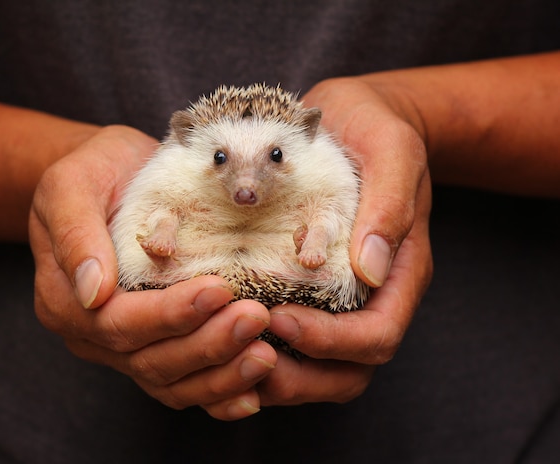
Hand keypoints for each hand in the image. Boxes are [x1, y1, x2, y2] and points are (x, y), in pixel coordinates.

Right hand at [29, 125, 277, 420]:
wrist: (113, 177)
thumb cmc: (94, 173)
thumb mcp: (72, 184)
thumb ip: (75, 233)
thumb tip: (91, 291)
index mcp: (66, 300)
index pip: (118, 322)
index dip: (169, 313)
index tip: (219, 289)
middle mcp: (93, 335)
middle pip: (150, 359)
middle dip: (207, 344)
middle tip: (256, 318)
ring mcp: (125, 348)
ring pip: (171, 381)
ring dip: (220, 374)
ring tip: (265, 356)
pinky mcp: (157, 347)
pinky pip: (184, 384)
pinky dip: (217, 394)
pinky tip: (252, 395)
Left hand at [255, 77, 432, 404]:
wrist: (357, 118)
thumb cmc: (375, 128)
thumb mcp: (390, 149)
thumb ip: (388, 204)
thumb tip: (371, 268)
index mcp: (399, 271)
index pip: (377, 334)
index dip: (332, 342)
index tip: (280, 318)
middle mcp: (371, 294)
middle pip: (350, 370)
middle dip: (301, 377)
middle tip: (247, 356)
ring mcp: (341, 295)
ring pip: (320, 368)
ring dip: (278, 374)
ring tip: (229, 357)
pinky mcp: (310, 287)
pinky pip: (293, 338)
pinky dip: (263, 349)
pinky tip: (224, 336)